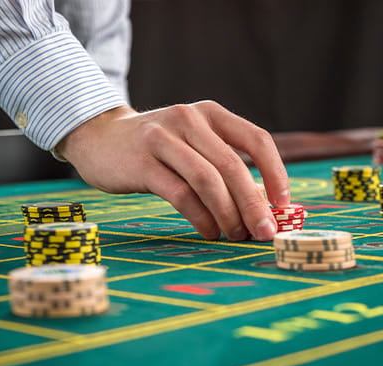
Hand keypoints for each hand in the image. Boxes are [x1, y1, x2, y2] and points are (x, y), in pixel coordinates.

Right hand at [56, 101, 289, 240]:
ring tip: (235, 236)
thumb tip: (263, 207)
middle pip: (232, 165)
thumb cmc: (158, 148)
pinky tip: (209, 232)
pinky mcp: (141, 163)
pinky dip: (201, 218)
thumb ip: (223, 164)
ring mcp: (162, 138)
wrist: (99, 137)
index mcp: (211, 113)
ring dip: (227, 214)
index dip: (276, 173)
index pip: (257, 139)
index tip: (283, 205)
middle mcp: (189, 119)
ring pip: (206, 181)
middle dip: (254, 204)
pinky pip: (180, 195)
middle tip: (265, 233)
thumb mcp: (193, 142)